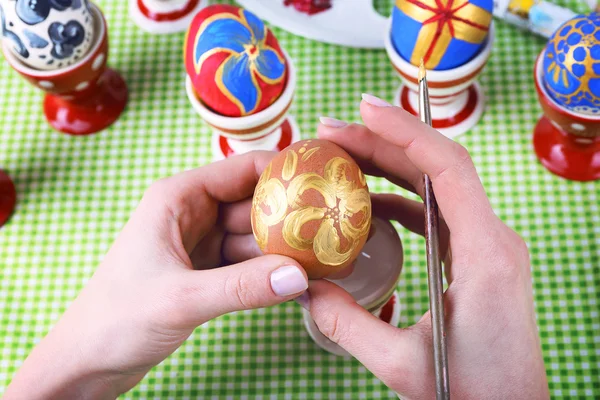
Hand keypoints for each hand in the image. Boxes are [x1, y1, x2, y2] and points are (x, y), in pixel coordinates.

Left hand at [4, 152, 309, 399]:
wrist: (88, 361)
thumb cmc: (115, 319)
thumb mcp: (180, 298)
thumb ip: (241, 287)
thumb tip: (299, 275)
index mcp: (178, 198)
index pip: (241, 169)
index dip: (283, 170)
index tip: (324, 178)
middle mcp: (193, 214)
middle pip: (255, 204)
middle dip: (293, 215)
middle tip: (335, 225)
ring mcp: (201, 244)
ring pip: (256, 237)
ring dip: (285, 249)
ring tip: (326, 257)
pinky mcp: (207, 272)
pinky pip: (249, 264)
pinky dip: (271, 272)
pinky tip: (299, 281)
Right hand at [306, 95, 548, 398]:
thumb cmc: (472, 392)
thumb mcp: (399, 363)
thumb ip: (345, 322)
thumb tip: (302, 286)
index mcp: (486, 255)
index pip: (447, 169)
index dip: (405, 132)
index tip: (363, 110)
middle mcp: (492, 240)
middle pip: (438, 167)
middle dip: (385, 141)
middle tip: (333, 130)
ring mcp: (486, 247)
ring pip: (436, 186)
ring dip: (390, 166)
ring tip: (342, 155)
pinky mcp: (475, 258)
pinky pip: (435, 213)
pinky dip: (399, 199)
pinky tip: (365, 202)